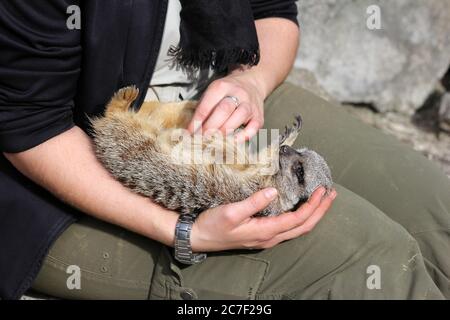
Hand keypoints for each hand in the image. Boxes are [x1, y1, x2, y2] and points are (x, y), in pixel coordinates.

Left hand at [187, 71, 265, 140]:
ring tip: (213, 141)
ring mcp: (250, 105)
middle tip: (201, 139)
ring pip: (238, 118)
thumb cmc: (227, 92)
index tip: (190, 133)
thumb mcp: (213, 93)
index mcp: (222, 87)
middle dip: (210, 127)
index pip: (207, 105)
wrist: (252, 84)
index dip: (197, 121)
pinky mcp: (259, 116)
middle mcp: (238, 93)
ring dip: (224, 132)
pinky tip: (231, 142)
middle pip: (223, 110)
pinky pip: (252, 128)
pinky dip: (241, 137)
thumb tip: (193, 130)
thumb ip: (204, 108)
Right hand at [190, 186, 336, 251]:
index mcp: (265, 232)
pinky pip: (288, 227)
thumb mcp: (231, 211)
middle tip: (331, 194)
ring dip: (313, 214)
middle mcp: (270, 237)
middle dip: (320, 211)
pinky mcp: (262, 234)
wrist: (199, 237)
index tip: (322, 190)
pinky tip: (301, 206)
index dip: (313, 206)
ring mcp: (267, 238)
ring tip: (322, 199)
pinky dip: (301, 216)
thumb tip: (273, 191)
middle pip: (304, 227)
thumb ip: (253, 202)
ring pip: (297, 228)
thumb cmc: (213, 225)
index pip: (298, 220)